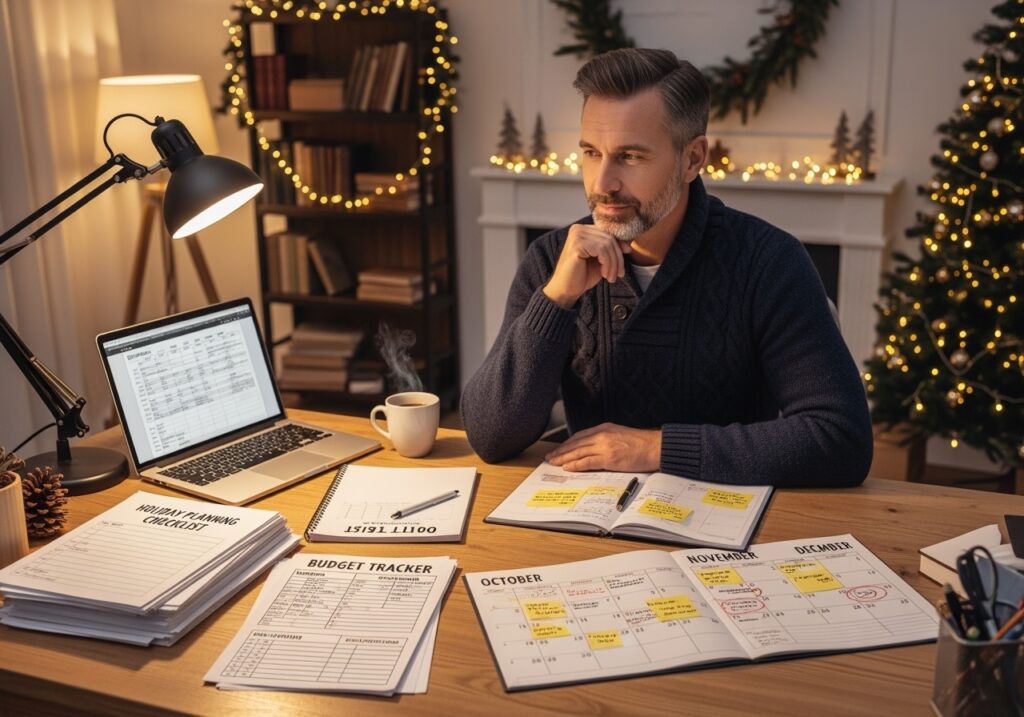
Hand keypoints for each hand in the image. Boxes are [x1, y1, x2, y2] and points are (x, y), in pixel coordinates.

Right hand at [543, 224, 631, 308]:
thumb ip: (611, 250)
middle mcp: (578, 229)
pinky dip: (607, 264)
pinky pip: (602, 250)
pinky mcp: (577, 244)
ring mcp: (576, 235)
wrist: (565, 291)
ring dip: (613, 263)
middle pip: (610, 238)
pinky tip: (604, 275)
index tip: (622, 265)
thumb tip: (629, 244)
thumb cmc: (582, 276)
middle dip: (618, 258)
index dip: (619, 248)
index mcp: (583, 230)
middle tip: (619, 274)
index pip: (608, 233)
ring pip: (608, 244)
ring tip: (611, 277)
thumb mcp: (601, 261)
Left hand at [545, 423, 660, 472]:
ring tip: (553, 463)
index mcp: (605, 428)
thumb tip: (595, 449)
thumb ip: (607, 440)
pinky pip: (587, 461)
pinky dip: (575, 464)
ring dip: (563, 458)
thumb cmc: (642, 444)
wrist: (656, 447)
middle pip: (575, 443)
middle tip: (549, 457)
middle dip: (561, 451)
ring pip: (578, 452)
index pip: (580, 436)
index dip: (567, 444)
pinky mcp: (609, 458)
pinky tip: (567, 467)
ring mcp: (605, 446)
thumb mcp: (620, 435)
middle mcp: (602, 435)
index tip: (559, 449)